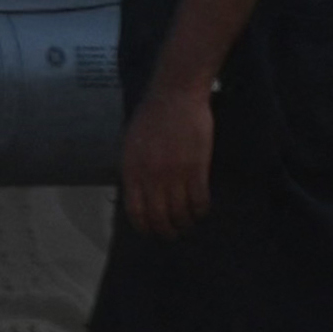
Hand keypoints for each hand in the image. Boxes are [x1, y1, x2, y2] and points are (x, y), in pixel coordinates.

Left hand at [123, 73, 215, 236]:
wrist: (174, 97)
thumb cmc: (150, 117)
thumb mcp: (131, 143)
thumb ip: (133, 169)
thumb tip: (137, 192)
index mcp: (131, 169)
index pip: (135, 210)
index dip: (144, 226)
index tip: (150, 232)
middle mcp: (151, 176)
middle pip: (159, 217)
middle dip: (166, 231)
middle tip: (172, 234)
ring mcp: (174, 173)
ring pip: (181, 213)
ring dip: (185, 223)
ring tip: (188, 224)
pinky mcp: (196, 169)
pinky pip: (200, 201)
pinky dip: (201, 211)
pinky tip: (201, 211)